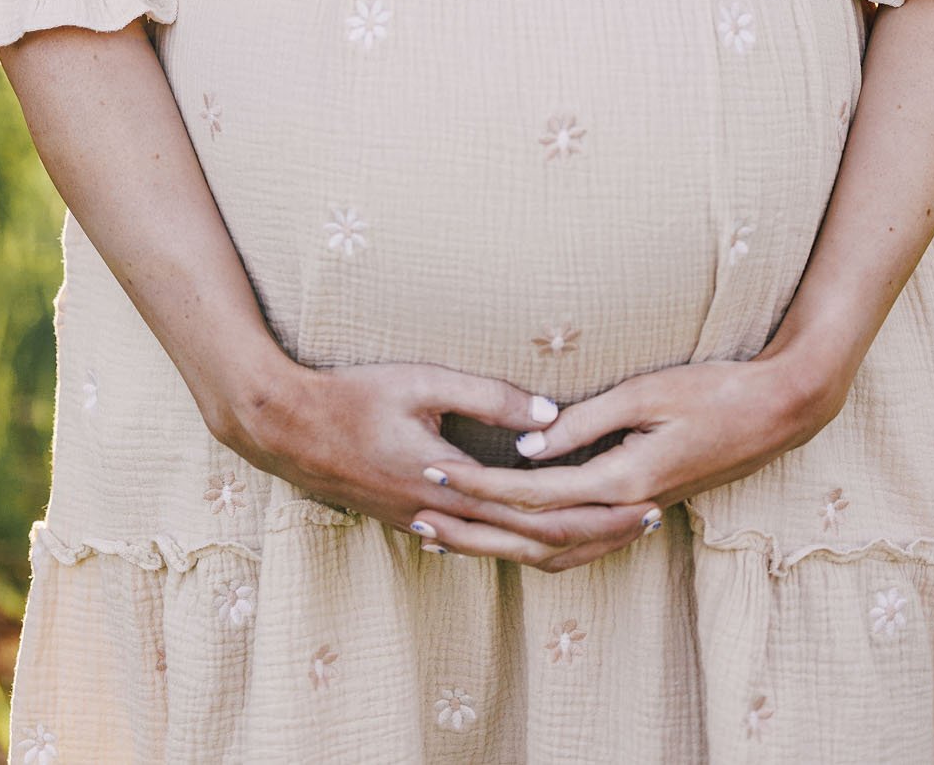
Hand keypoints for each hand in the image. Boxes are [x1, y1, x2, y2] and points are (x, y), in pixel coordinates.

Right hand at [238, 361, 653, 566]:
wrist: (285, 428)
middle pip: (535, 545)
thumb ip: (487, 396)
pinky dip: (520, 545)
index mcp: (454, 486)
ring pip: (508, 553)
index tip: (644, 503)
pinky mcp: (413, 521)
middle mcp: (446, 518)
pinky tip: (538, 537)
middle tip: (648, 521)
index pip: (542, 517)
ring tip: (607, 532)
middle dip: (597, 535)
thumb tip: (552, 416)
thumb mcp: (421, 382)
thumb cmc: (351, 395)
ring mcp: (427, 526)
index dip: (597, 515)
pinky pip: (480, 547)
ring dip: (562, 545)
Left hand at [407, 348, 844, 570]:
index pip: (536, 494)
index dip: (484, 486)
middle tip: (423, 514)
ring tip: (452, 536)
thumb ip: (584, 422)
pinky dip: (541, 549)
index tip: (439, 470)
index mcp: (625, 480)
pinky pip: (583, 547)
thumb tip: (526, 446)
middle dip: (477, 529)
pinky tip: (514, 539)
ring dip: (503, 548)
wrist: (778, 412)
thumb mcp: (645, 391)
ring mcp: (640, 518)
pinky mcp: (645, 513)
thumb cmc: (713, 390)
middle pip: (538, 538)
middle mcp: (629, 512)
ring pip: (560, 554)